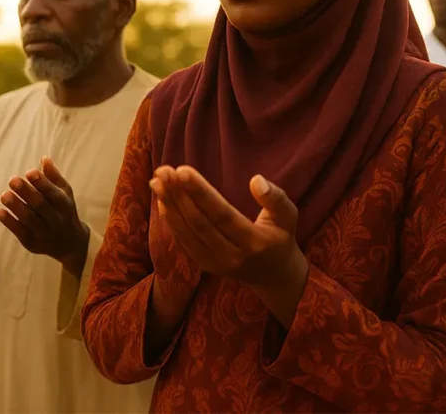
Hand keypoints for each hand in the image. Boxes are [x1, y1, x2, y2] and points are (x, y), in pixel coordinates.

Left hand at [0, 157, 89, 277]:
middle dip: (26, 193)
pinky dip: (9, 222)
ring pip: (30, 220)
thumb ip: (54, 177)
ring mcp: (45, 233)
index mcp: (65, 205)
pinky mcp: (32, 244)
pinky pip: (20, 232)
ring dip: (16, 207)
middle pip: (41, 206)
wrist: (71, 244)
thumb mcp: (64, 194)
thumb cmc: (64, 211)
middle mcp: (57, 220)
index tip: (30, 172)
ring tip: (4, 195)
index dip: (42, 183)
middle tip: (12, 180)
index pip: (54, 194)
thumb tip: (44, 158)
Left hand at [150, 166, 306, 291]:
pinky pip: (184, 241)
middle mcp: (232, 256)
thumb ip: (276, 198)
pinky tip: (162, 200)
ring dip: (170, 205)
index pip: (222, 215)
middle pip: (200, 223)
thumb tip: (256, 180)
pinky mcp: (205, 265)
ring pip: (188, 232)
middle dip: (179, 195)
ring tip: (156, 180)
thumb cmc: (280, 237)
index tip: (182, 170)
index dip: (200, 193)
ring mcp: (216, 264)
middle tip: (164, 170)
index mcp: (254, 242)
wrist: (273, 275)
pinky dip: (172, 220)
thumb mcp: (288, 216)